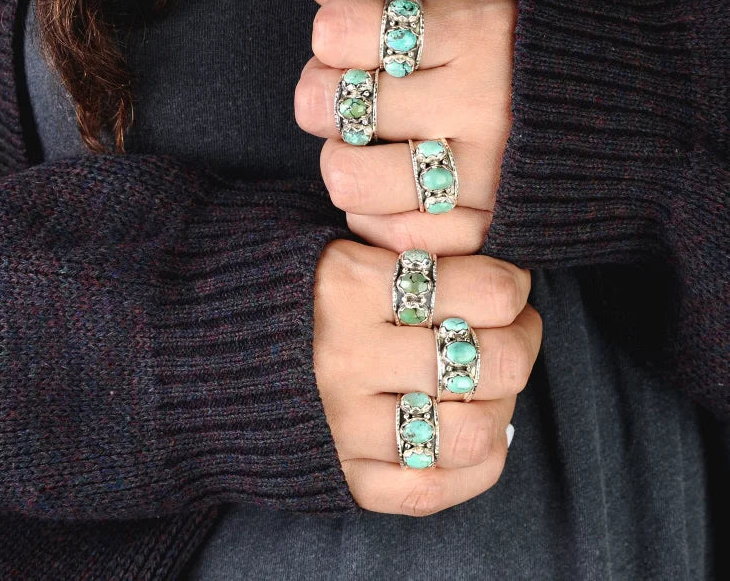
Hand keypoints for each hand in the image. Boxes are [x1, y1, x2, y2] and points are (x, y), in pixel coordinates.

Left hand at [296, 0, 515, 254]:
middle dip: (321, 97)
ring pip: (348, 177)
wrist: (631, 124)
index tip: (352, 41)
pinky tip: (400, 191)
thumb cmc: (536, 51)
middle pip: (330, 104)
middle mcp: (479, 106)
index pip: (341, 29)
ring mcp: (482, 177)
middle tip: (349, 98)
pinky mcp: (484, 233)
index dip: (331, 33)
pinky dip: (377, 212)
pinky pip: (386, 232)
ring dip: (345, 161)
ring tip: (372, 149)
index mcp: (478, 33)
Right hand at [314, 239, 540, 514]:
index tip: (507, 286)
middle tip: (512, 331)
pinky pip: (432, 490)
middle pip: (492, 363)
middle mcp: (347, 357)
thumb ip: (411, 248)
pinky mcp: (342, 476)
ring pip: (472, 434)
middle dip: (523, 343)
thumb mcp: (337, 242)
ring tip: (488, 385)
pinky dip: (475, 465)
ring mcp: (343, 424)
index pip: (488, 291)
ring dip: (502, 407)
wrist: (208, 350)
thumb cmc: (287, 289)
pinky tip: (472, 432)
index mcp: (347, 285)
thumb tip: (497, 279)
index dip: (514, 286)